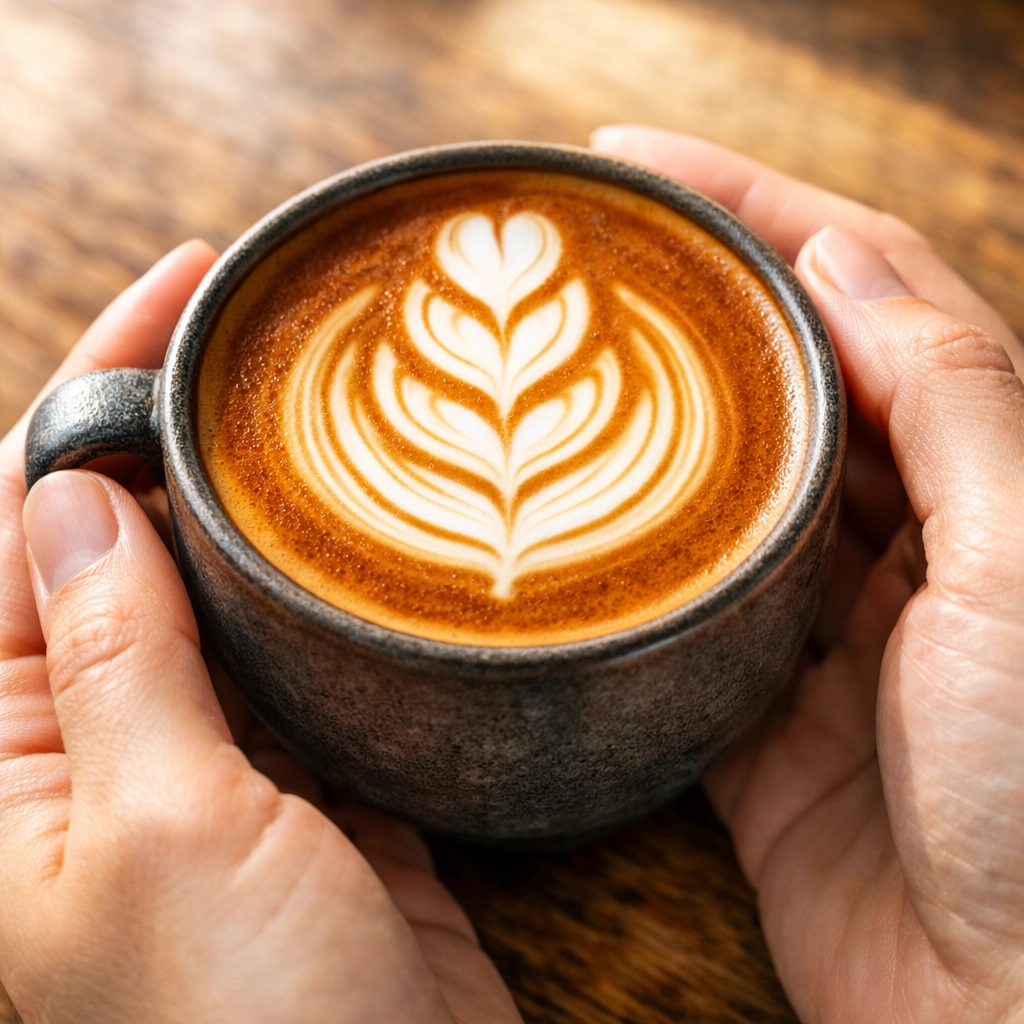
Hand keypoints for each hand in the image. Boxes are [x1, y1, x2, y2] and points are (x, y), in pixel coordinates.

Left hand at [0, 243, 521, 1022]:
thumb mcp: (162, 830)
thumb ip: (111, 657)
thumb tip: (71, 494)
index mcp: (8, 759)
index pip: (18, 530)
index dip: (90, 401)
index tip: (181, 294)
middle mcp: (97, 747)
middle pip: (123, 543)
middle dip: (179, 428)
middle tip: (263, 319)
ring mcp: (213, 759)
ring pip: (225, 594)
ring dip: (266, 506)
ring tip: (329, 399)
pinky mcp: (309, 779)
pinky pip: (305, 653)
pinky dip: (332, 589)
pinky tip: (375, 531)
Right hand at [592, 125, 1023, 1021]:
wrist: (1008, 1016)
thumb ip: (952, 401)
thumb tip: (841, 257)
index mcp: (981, 478)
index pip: (858, 292)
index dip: (752, 209)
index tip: (634, 163)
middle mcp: (903, 542)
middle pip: (777, 380)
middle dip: (683, 301)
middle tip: (573, 253)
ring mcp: (819, 631)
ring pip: (717, 494)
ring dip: (645, 427)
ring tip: (549, 364)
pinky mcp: (752, 721)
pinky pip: (674, 616)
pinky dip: (623, 570)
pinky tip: (565, 523)